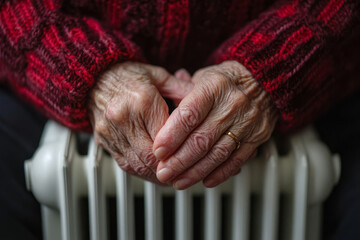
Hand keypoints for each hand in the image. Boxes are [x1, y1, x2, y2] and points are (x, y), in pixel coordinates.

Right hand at [88, 62, 192, 182]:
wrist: (96, 77)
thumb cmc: (129, 76)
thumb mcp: (161, 77)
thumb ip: (183, 91)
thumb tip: (204, 105)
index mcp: (142, 101)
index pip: (166, 137)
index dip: (180, 151)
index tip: (192, 156)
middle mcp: (124, 118)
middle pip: (151, 156)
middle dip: (169, 169)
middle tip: (185, 173)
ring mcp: (111, 132)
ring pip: (137, 166)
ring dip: (156, 175)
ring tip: (172, 177)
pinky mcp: (104, 141)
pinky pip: (125, 165)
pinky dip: (142, 172)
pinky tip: (154, 172)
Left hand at [153, 61, 277, 188]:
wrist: (263, 81)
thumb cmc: (226, 81)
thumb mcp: (202, 77)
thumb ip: (180, 94)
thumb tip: (158, 111)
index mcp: (214, 87)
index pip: (189, 115)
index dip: (172, 136)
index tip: (158, 151)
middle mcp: (231, 105)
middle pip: (201, 139)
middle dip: (179, 160)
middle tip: (163, 172)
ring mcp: (245, 123)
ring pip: (217, 153)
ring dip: (196, 171)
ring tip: (179, 181)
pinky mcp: (256, 138)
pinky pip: (236, 160)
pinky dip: (220, 173)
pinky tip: (205, 180)